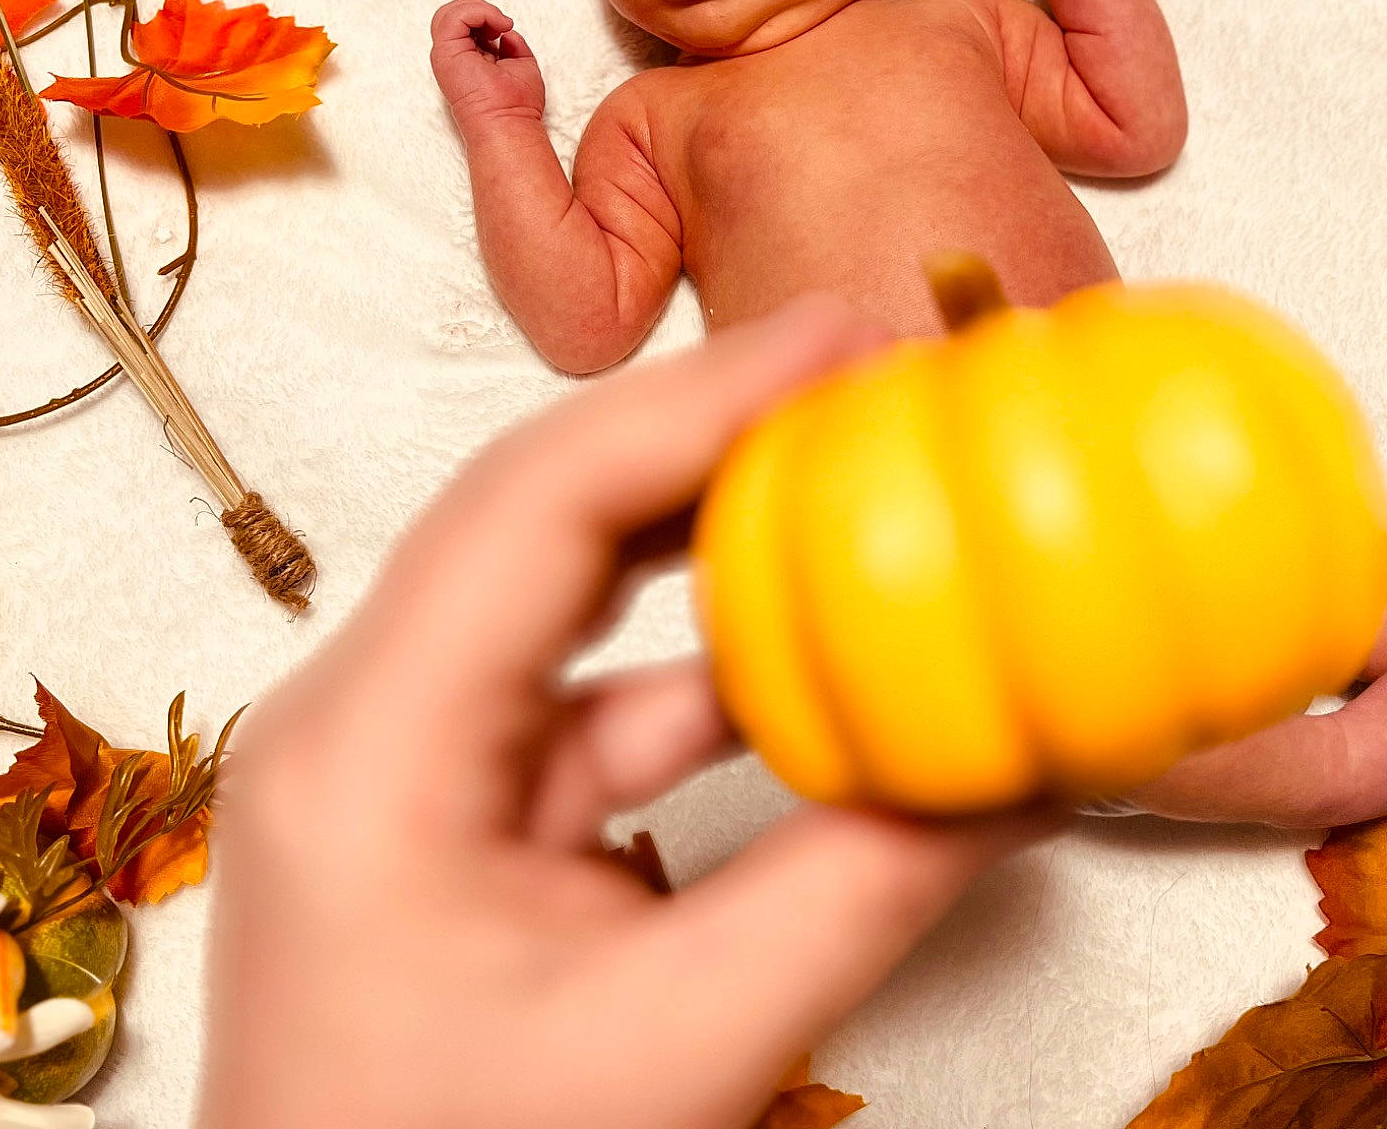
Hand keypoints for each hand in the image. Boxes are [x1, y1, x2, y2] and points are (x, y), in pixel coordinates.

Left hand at [197, 295, 1065, 1128]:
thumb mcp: (676, 1049)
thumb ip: (861, 891)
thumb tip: (1022, 768)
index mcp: (367, 752)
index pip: (538, 503)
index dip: (700, 397)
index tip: (844, 338)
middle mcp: (364, 729)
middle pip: (548, 517)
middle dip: (713, 436)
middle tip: (867, 379)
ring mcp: (407, 770)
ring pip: (574, 604)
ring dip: (717, 551)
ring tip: (858, 487)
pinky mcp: (460, 818)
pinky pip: (595, 702)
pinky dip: (711, 675)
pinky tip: (821, 664)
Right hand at [430, 0, 545, 126]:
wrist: (508, 122)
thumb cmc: (516, 105)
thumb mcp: (521, 65)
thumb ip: (512, 46)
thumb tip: (506, 32)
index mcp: (467, 60)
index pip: (466, 24)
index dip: (486, 17)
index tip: (506, 29)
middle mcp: (454, 57)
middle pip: (453, 14)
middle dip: (480, 9)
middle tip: (502, 24)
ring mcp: (447, 55)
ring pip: (450, 12)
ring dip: (481, 9)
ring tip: (500, 24)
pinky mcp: (446, 53)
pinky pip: (455, 16)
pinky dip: (479, 12)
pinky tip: (498, 26)